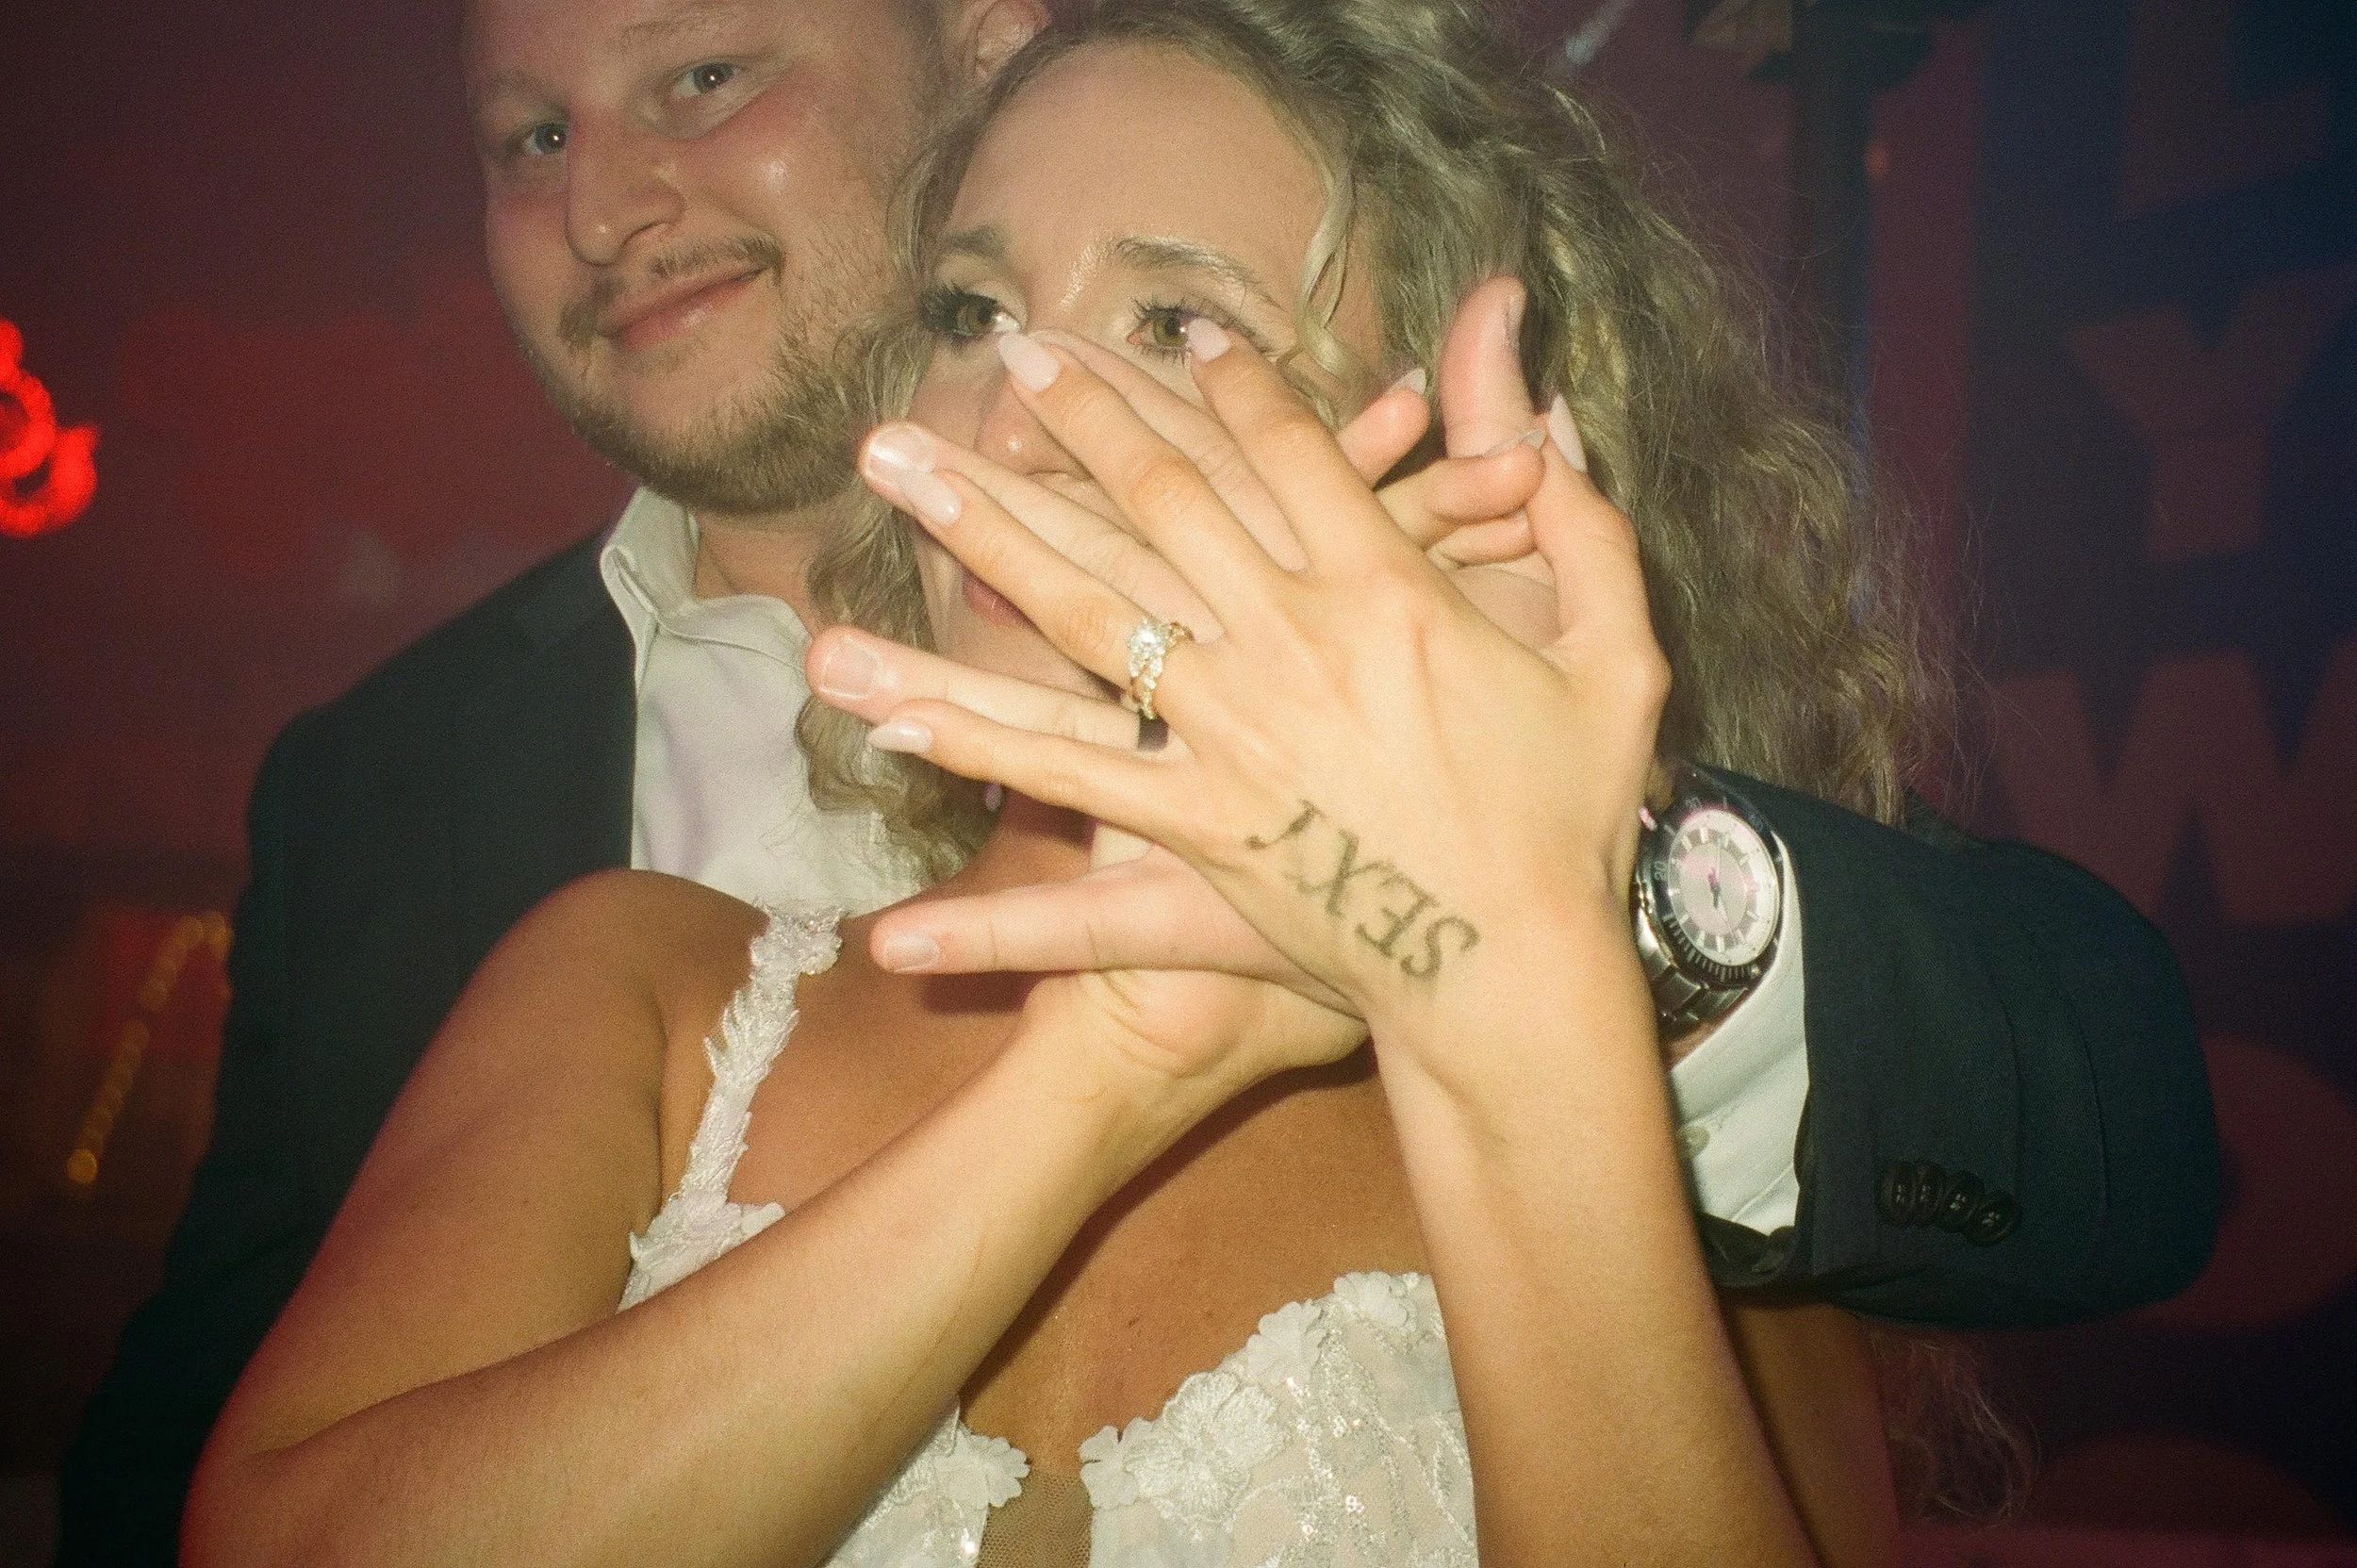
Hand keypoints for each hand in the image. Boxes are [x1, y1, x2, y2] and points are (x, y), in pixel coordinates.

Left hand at [852, 314, 1667, 1054]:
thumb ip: (1583, 521)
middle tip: (1008, 357)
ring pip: (1086, 619)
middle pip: (1159, 507)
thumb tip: (1541, 410)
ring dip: (985, 539)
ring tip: (899, 479)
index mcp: (1392, 593)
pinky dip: (984, 747)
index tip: (1167, 335)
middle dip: (1072, 425)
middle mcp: (1294, 648)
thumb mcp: (1617, 657)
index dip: (1227, 385)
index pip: (1289, 453)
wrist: (1519, 974)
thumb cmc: (1574, 817)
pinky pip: (1073, 778)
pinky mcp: (1195, 830)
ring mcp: (1233, 739)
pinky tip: (894, 719)